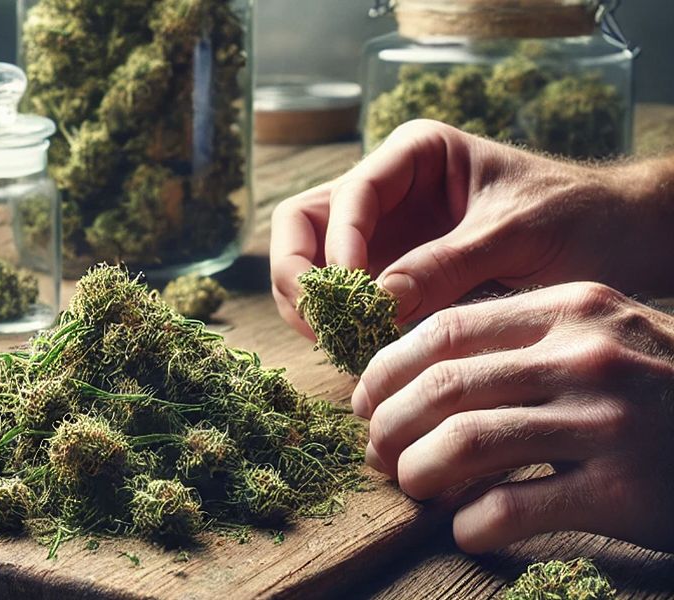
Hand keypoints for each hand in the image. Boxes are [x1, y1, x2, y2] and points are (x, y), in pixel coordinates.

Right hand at [270, 120, 673, 335]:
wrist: (619, 240)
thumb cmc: (579, 217)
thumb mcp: (516, 234)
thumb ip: (447, 263)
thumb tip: (377, 303)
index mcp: (414, 156)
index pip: (347, 193)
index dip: (338, 242)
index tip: (354, 291)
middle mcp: (387, 192)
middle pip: (305, 224)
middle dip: (301, 273)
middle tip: (321, 322)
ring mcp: (384, 236)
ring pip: (312, 264)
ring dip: (314, 304)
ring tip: (341, 343)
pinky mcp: (391, 277)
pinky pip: (344, 299)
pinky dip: (341, 325)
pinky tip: (362, 352)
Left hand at [354, 282, 673, 552]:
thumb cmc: (661, 389)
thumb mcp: (601, 336)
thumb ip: (520, 343)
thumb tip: (415, 378)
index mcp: (571, 311)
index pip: (447, 329)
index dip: (388, 368)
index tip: (365, 399)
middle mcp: (587, 358)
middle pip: (444, 386)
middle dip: (389, 423)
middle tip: (376, 451)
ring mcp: (609, 423)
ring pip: (466, 444)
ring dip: (418, 471)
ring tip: (410, 486)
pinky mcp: (624, 491)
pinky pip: (512, 507)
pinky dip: (472, 522)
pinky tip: (465, 527)